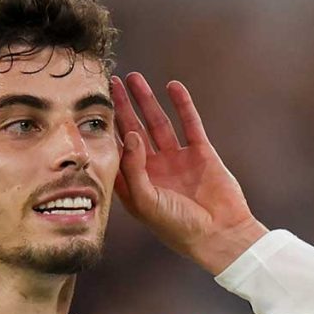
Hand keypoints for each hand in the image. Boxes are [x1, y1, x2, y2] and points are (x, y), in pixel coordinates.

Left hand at [111, 73, 267, 274]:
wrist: (219, 235)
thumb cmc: (177, 227)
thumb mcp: (146, 201)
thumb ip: (133, 168)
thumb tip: (129, 133)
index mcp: (135, 184)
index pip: (115, 151)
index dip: (105, 129)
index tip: (93, 108)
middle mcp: (154, 169)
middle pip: (133, 131)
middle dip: (122, 108)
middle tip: (111, 83)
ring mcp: (177, 160)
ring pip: (158, 123)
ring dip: (147, 101)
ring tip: (135, 78)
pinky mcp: (200, 153)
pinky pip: (190, 123)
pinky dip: (182, 105)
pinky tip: (172, 87)